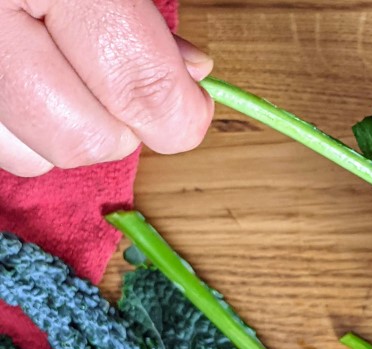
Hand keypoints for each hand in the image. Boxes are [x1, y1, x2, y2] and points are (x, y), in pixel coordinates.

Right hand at [0, 0, 213, 176]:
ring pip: (31, 155)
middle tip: (127, 83)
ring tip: (69, 71)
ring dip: (68, 129)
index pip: (135, 84)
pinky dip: (23, 126)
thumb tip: (189, 74)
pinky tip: (29, 76)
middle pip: (81, 138)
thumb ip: (143, 10)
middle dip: (122, 126)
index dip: (179, 113)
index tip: (190, 108)